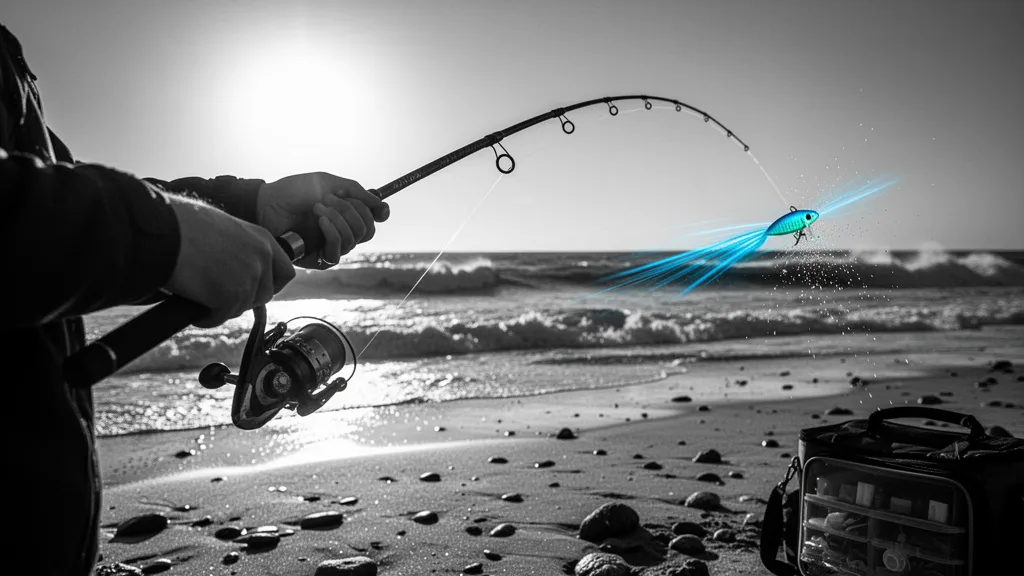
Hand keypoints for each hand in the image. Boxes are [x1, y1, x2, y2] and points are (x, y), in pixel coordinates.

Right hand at [164, 196, 295, 327]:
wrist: (164, 232)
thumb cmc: (184, 226)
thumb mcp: (225, 230)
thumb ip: (241, 250)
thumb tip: (237, 270)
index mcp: (263, 239)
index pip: (286, 272)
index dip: (271, 285)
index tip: (255, 290)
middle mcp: (261, 258)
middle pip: (264, 295)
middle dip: (243, 299)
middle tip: (217, 293)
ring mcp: (248, 278)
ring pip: (241, 308)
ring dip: (221, 307)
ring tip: (198, 293)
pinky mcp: (230, 296)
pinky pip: (220, 317)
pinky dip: (205, 316)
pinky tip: (191, 301)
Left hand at [256, 172, 389, 268]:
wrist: (269, 202)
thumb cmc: (296, 191)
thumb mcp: (330, 183)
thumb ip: (358, 193)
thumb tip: (383, 207)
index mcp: (344, 214)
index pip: (371, 221)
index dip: (377, 214)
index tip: (379, 209)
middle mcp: (339, 232)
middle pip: (367, 231)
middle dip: (352, 211)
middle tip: (329, 199)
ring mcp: (328, 246)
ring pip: (353, 241)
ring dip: (339, 219)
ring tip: (318, 207)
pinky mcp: (317, 260)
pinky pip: (337, 252)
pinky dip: (333, 233)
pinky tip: (320, 221)